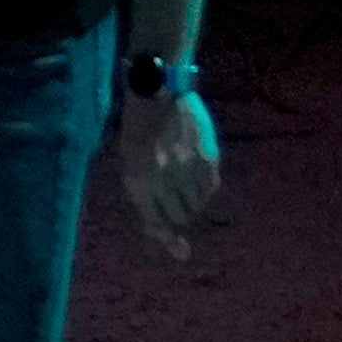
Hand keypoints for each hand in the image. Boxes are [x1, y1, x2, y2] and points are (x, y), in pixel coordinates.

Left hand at [110, 69, 228, 258]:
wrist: (156, 90)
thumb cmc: (138, 131)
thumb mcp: (130, 164)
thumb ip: (148, 205)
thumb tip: (181, 252)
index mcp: (137, 179)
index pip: (156, 223)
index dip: (165, 235)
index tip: (179, 246)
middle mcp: (163, 177)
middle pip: (180, 216)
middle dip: (177, 210)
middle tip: (174, 193)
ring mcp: (187, 167)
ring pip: (198, 204)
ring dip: (192, 197)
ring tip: (183, 176)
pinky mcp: (207, 155)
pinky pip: (211, 187)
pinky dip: (205, 185)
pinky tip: (196, 168)